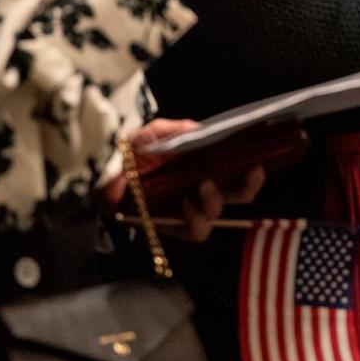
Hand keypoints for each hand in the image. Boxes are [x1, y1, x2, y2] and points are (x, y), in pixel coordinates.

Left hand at [100, 119, 266, 242]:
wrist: (102, 173)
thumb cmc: (132, 152)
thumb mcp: (155, 133)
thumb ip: (178, 130)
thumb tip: (200, 131)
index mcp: (205, 166)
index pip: (238, 172)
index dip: (252, 171)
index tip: (257, 161)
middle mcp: (201, 190)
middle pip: (239, 195)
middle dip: (248, 186)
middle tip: (249, 172)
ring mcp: (188, 209)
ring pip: (216, 214)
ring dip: (215, 201)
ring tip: (203, 185)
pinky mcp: (172, 226)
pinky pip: (195, 230)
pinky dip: (195, 218)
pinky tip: (185, 203)